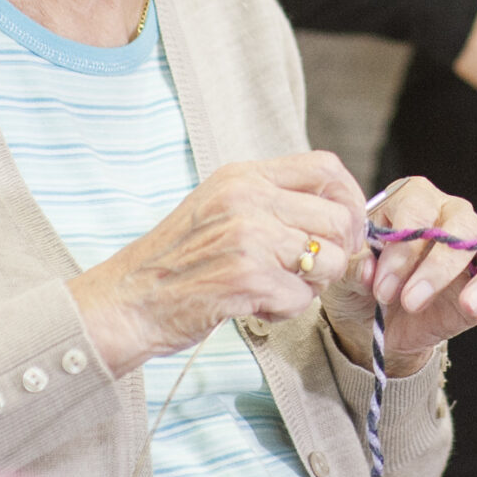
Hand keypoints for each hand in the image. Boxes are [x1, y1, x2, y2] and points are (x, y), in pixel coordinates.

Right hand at [68, 153, 364, 373]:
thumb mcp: (220, 208)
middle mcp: (248, 197)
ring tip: (275, 288)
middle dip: (336, 252)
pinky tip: (254, 305)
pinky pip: (302, 298)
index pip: (325, 167)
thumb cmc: (176, 262)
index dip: (350, 198)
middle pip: (337, 217)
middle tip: (311, 272)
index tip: (348, 228)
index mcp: (243, 175)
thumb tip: (338, 214)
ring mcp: (249, 236)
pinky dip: (285, 310)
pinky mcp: (248, 276)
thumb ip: (271, 202)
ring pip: (329, 260)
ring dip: (311, 285)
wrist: (127, 300)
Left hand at [324, 177, 476, 374]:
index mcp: (411, 200)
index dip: (403, 249)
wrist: (375, 323)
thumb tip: (369, 269)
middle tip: (411, 302)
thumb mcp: (347, 278)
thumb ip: (354, 269)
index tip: (382, 288)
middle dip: (439, 266)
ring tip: (469, 308)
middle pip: (464, 225)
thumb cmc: (361, 284)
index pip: (418, 209)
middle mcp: (451, 215)